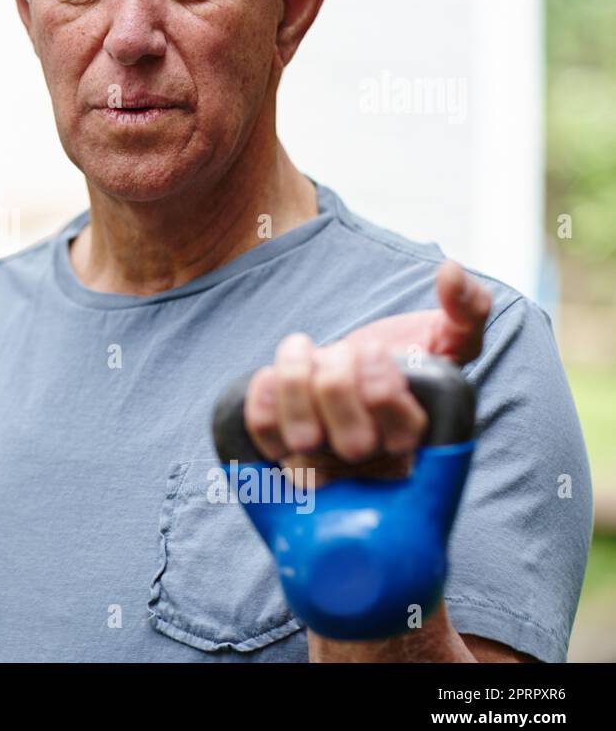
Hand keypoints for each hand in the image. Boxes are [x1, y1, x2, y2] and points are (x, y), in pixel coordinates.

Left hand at [242, 260, 491, 483]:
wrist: (351, 373)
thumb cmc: (405, 358)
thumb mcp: (449, 335)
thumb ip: (467, 308)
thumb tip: (452, 272)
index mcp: (417, 436)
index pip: (403, 435)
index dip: (383, 391)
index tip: (375, 350)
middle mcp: (370, 458)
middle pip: (351, 442)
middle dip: (339, 383)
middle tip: (342, 351)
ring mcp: (324, 458)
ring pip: (302, 439)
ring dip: (298, 383)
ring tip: (304, 351)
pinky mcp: (283, 449)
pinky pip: (263, 437)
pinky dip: (263, 398)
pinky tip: (273, 371)